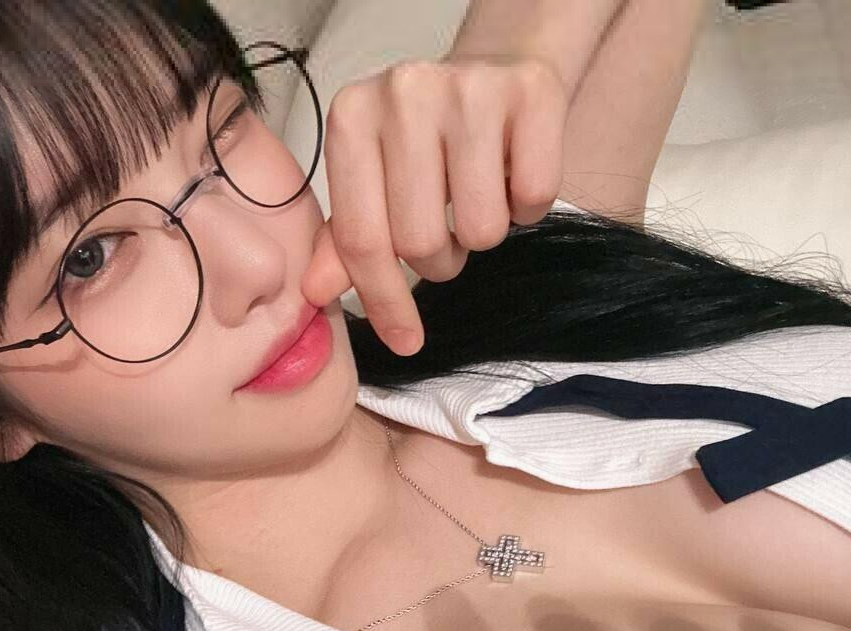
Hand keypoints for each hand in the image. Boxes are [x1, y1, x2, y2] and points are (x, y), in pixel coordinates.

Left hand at [300, 55, 569, 355]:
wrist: (496, 70)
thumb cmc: (427, 140)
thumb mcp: (375, 181)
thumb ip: (347, 238)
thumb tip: (316, 293)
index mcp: (351, 118)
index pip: (362, 237)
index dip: (384, 300)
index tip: (405, 341)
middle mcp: (403, 93)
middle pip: (420, 242)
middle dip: (440, 259)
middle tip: (448, 228)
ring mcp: (469, 87)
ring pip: (481, 230)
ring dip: (484, 235)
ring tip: (480, 196)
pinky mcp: (531, 92)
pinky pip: (534, 198)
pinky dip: (528, 208)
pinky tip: (512, 176)